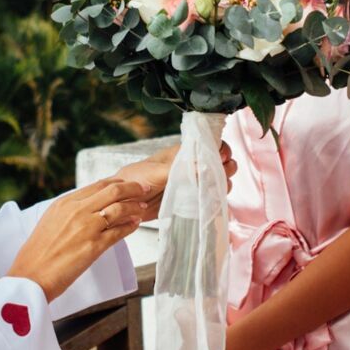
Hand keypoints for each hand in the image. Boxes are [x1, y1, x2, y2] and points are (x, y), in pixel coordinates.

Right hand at [7, 177, 151, 301]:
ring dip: (135, 206)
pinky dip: (130, 226)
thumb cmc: (38, 253)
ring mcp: (86, 227)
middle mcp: (76, 211)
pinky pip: (119, 232)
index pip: (98, 185)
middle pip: (113, 191)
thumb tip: (86, 207)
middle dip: (133, 188)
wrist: (31, 276)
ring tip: (143, 207)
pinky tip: (135, 224)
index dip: (118, 182)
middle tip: (144, 189)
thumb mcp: (50, 221)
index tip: (128, 183)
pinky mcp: (94, 246)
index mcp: (64, 203)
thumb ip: (69, 211)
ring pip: (119, 209)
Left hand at [112, 141, 236, 219]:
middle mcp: (191, 167)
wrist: (123, 202)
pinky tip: (212, 202)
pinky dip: (215, 200)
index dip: (221, 151)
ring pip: (218, 182)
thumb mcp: (156, 172)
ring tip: (215, 191)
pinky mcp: (190, 201)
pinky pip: (209, 199)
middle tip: (221, 176)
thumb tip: (203, 165)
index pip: (212, 146)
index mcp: (184, 154)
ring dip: (222, 185)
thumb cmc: (135, 180)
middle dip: (226, 168)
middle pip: (221, 164)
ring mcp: (192, 184)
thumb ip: (179, 169)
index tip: (222, 159)